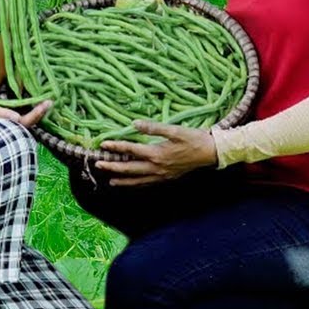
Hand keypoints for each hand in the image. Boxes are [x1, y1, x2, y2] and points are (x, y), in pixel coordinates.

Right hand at [0, 89, 52, 128]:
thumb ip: (2, 113)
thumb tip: (18, 118)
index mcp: (4, 124)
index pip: (26, 122)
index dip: (38, 114)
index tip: (47, 103)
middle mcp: (6, 123)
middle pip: (28, 121)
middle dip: (40, 113)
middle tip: (52, 101)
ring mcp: (5, 118)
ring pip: (25, 116)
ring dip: (35, 110)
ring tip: (46, 100)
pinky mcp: (3, 112)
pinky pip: (19, 111)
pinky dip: (28, 106)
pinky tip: (33, 98)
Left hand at [95, 121, 217, 185]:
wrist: (210, 153)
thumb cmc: (193, 138)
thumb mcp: (174, 129)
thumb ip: (153, 128)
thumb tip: (134, 123)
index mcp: (157, 153)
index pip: (131, 150)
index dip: (116, 147)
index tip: (103, 145)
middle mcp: (157, 167)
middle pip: (130, 169)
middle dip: (113, 167)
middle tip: (98, 165)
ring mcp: (162, 175)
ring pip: (137, 180)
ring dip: (123, 180)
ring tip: (110, 181)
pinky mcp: (167, 178)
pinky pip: (148, 184)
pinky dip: (137, 185)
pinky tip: (132, 184)